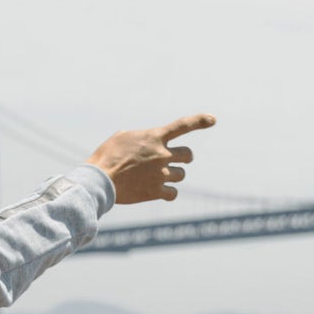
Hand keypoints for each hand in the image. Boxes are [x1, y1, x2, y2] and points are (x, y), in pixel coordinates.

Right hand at [86, 113, 215, 204]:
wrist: (100, 180)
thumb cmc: (106, 157)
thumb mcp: (123, 138)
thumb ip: (141, 138)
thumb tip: (146, 142)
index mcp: (155, 137)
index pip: (183, 125)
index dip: (200, 121)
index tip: (213, 120)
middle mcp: (162, 154)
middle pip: (187, 155)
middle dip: (184, 159)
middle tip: (176, 162)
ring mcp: (161, 173)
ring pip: (181, 175)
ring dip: (173, 176)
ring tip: (157, 178)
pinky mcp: (156, 191)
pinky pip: (173, 193)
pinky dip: (169, 192)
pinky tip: (160, 192)